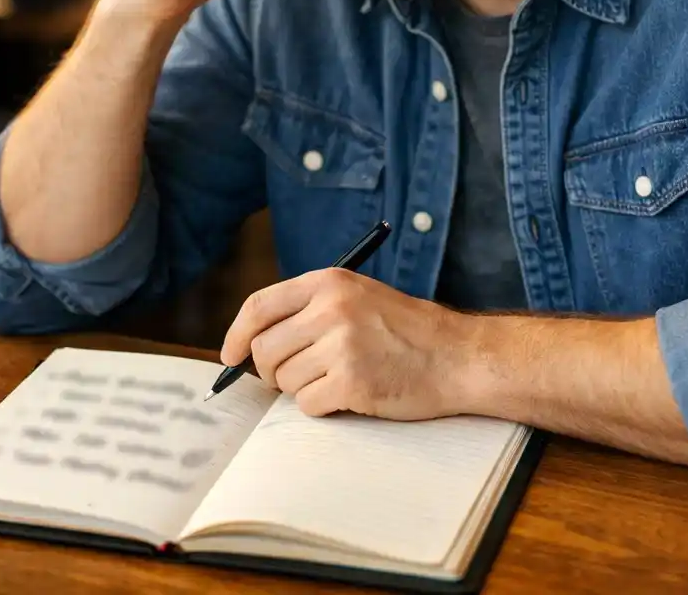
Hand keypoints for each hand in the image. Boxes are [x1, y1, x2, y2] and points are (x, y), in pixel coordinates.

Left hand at [221, 268, 470, 419]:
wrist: (457, 356)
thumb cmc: (406, 332)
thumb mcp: (358, 297)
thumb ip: (310, 311)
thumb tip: (252, 346)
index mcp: (329, 282)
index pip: (258, 306)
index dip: (236, 335)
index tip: (230, 356)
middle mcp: (331, 308)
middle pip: (265, 350)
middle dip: (270, 372)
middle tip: (291, 378)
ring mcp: (342, 345)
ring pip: (285, 381)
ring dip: (303, 389)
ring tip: (337, 379)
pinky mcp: (352, 381)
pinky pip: (308, 404)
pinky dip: (323, 406)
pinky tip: (351, 394)